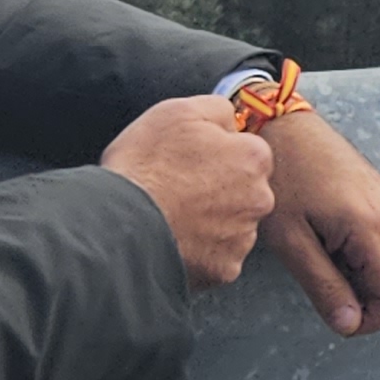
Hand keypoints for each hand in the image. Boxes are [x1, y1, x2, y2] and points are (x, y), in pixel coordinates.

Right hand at [103, 96, 276, 289]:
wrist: (119, 222)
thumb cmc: (146, 164)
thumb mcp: (179, 112)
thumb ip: (217, 110)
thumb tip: (233, 121)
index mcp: (254, 158)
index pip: (247, 151)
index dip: (217, 153)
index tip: (191, 160)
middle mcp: (260, 200)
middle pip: (245, 191)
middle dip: (220, 189)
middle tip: (180, 188)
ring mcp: (243, 238)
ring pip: (233, 225)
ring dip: (211, 221)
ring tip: (174, 215)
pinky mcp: (223, 270)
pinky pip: (216, 257)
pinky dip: (200, 251)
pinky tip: (175, 239)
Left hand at [255, 106, 379, 336]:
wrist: (281, 123)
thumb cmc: (281, 174)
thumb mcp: (291, 241)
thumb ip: (324, 286)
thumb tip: (348, 324)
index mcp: (371, 227)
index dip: (364, 317)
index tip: (335, 313)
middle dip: (359, 293)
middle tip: (319, 275)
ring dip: (358, 270)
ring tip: (321, 249)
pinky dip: (358, 250)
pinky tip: (330, 234)